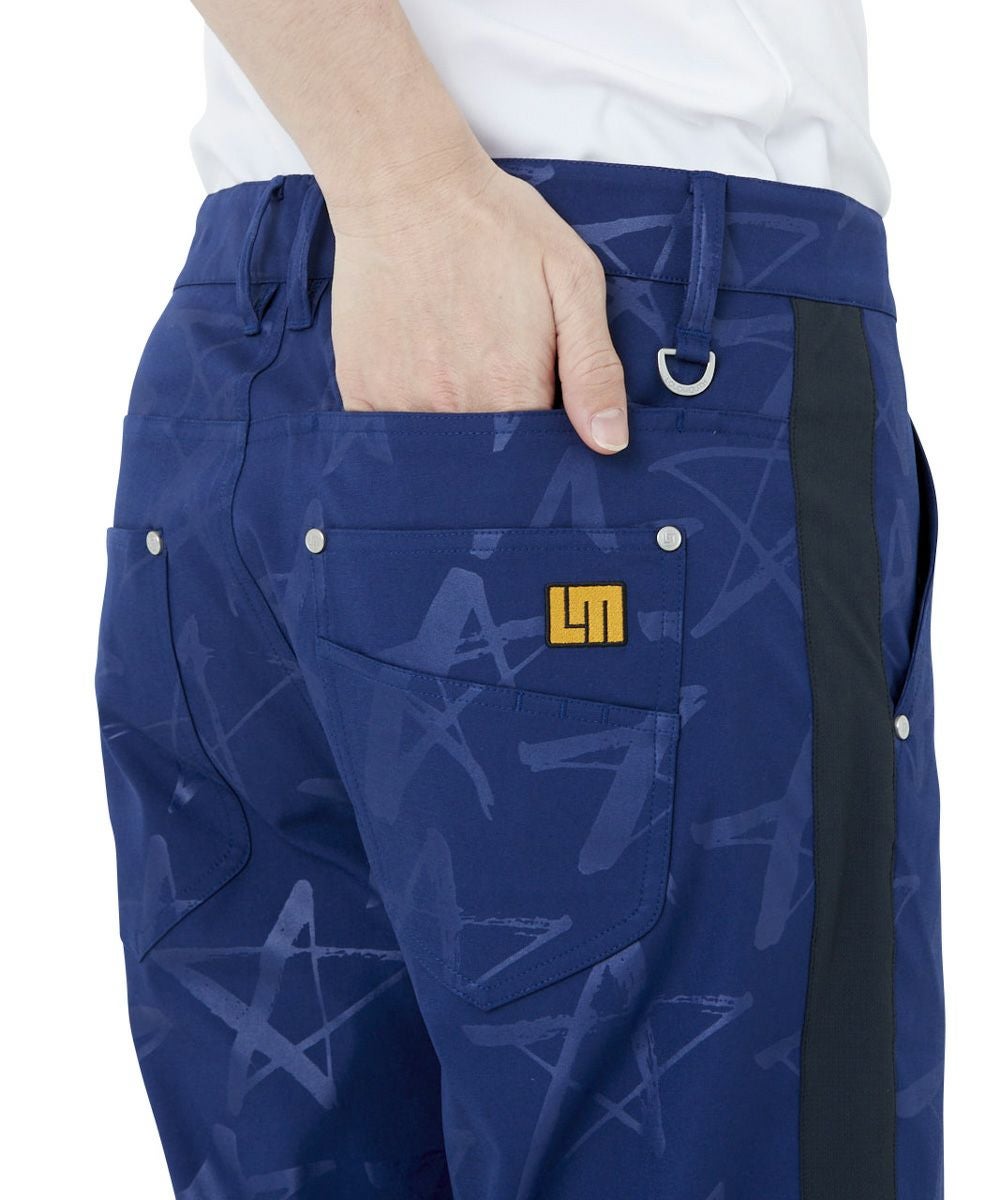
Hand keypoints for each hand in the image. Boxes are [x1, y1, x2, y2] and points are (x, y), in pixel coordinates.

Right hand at [326, 155, 628, 453]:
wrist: (406, 186)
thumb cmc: (496, 226)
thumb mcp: (573, 281)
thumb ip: (594, 368)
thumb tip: (609, 443)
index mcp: (512, 391)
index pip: (536, 459)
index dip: (546, 447)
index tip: (544, 421)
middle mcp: (455, 408)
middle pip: (487, 464)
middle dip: (500, 449)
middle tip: (499, 391)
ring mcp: (401, 402)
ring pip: (438, 452)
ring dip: (455, 436)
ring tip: (461, 379)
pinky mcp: (360, 388)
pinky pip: (387, 435)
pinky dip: (407, 423)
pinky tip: (420, 381)